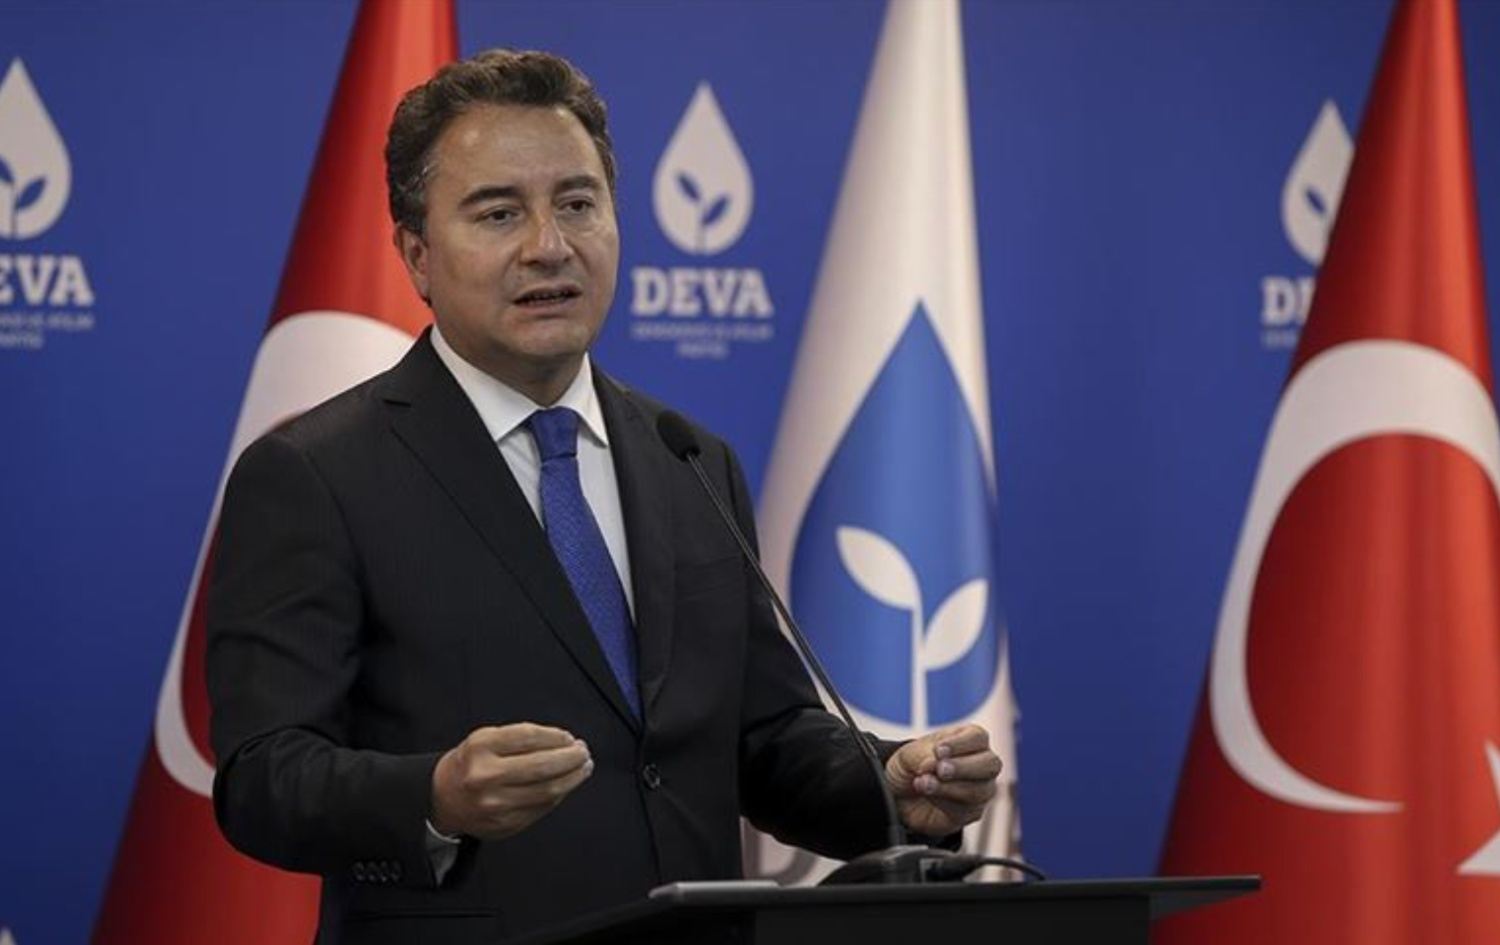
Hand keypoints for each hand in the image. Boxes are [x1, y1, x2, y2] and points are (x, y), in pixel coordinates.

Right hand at [430, 723, 592, 839]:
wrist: (443, 798)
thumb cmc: (472, 763)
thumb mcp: (486, 739)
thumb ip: (522, 738)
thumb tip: (565, 742)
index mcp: (481, 747)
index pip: (530, 737)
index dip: (556, 737)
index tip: (569, 737)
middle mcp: (486, 776)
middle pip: (543, 766)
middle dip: (571, 758)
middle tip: (583, 752)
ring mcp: (495, 804)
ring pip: (547, 791)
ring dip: (573, 778)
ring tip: (583, 767)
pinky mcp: (505, 824)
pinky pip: (542, 808)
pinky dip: (559, 795)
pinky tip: (566, 785)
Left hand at [885, 724, 1001, 837]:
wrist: (902, 794)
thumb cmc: (913, 765)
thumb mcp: (909, 754)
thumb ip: (922, 755)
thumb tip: (934, 764)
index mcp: (970, 739)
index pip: (978, 737)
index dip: (960, 744)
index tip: (938, 750)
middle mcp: (982, 763)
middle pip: (990, 764)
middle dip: (964, 767)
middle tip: (940, 770)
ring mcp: (981, 789)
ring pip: (980, 790)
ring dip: (949, 787)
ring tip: (924, 784)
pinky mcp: (971, 812)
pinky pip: (965, 810)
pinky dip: (943, 802)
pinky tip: (927, 796)